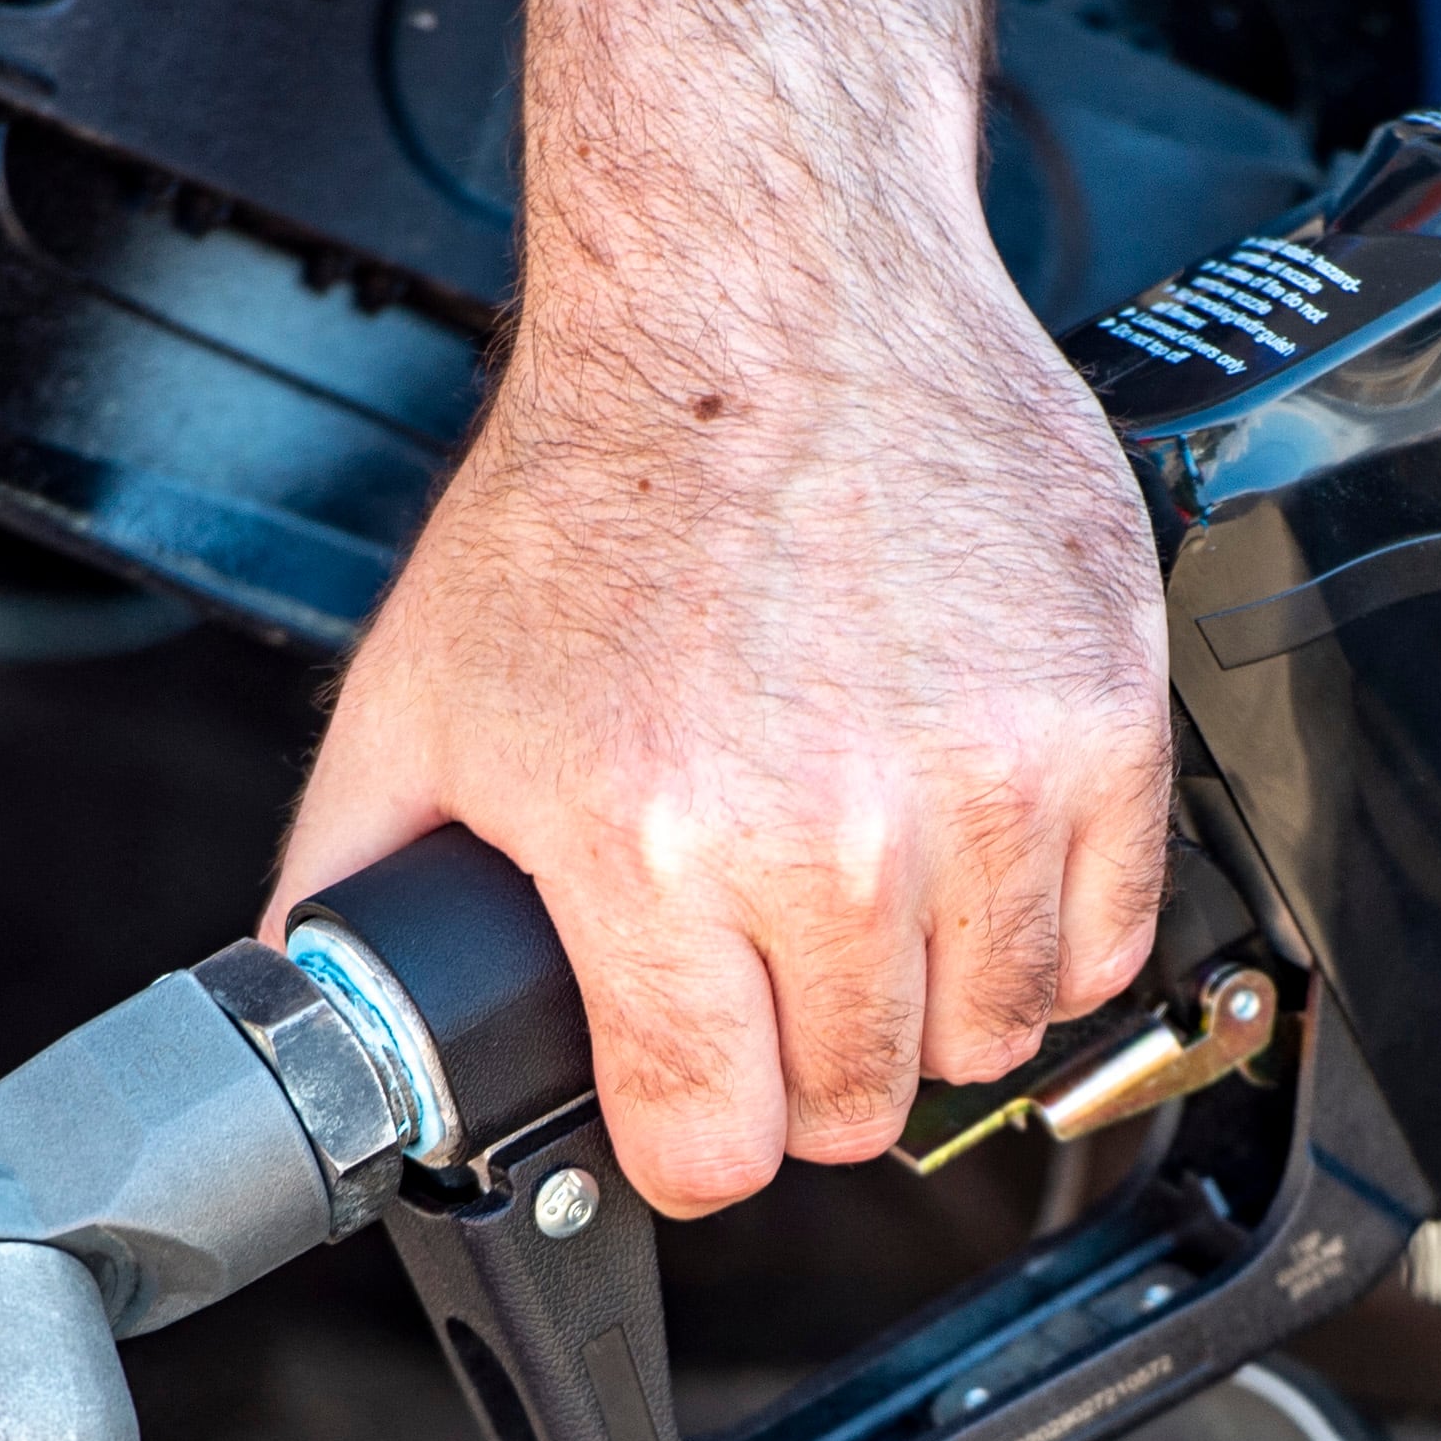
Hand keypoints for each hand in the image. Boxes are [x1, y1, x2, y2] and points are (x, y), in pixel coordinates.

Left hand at [268, 233, 1168, 1217]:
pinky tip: (971, 856)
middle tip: (775, 979)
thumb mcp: (420, 700)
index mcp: (654, 843)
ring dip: (931, 1003)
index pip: (714, 1142)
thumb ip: (360, 886)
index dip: (691, 1140)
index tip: (694, 1104)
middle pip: (855, 1107)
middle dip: (803, 1070)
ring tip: (873, 907)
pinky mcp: (1100, 720)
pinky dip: (1046, 925)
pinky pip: (1110, 935)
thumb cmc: (605, 483)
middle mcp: (831, 830)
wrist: (765, 298)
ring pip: (993, 1036)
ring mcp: (985, 780)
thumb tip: (330, 1021)